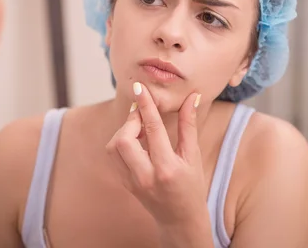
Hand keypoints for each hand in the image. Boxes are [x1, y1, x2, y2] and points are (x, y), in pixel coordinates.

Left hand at [106, 82, 209, 229]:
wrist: (180, 219)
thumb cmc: (192, 187)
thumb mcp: (193, 156)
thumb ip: (189, 125)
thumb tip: (190, 98)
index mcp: (167, 168)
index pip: (152, 129)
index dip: (146, 106)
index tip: (140, 88)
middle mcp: (146, 176)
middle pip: (124, 140)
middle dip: (130, 121)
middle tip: (142, 113)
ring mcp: (132, 182)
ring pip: (114, 148)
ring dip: (123, 131)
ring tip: (139, 128)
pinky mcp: (125, 183)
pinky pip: (114, 157)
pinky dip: (121, 143)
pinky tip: (135, 140)